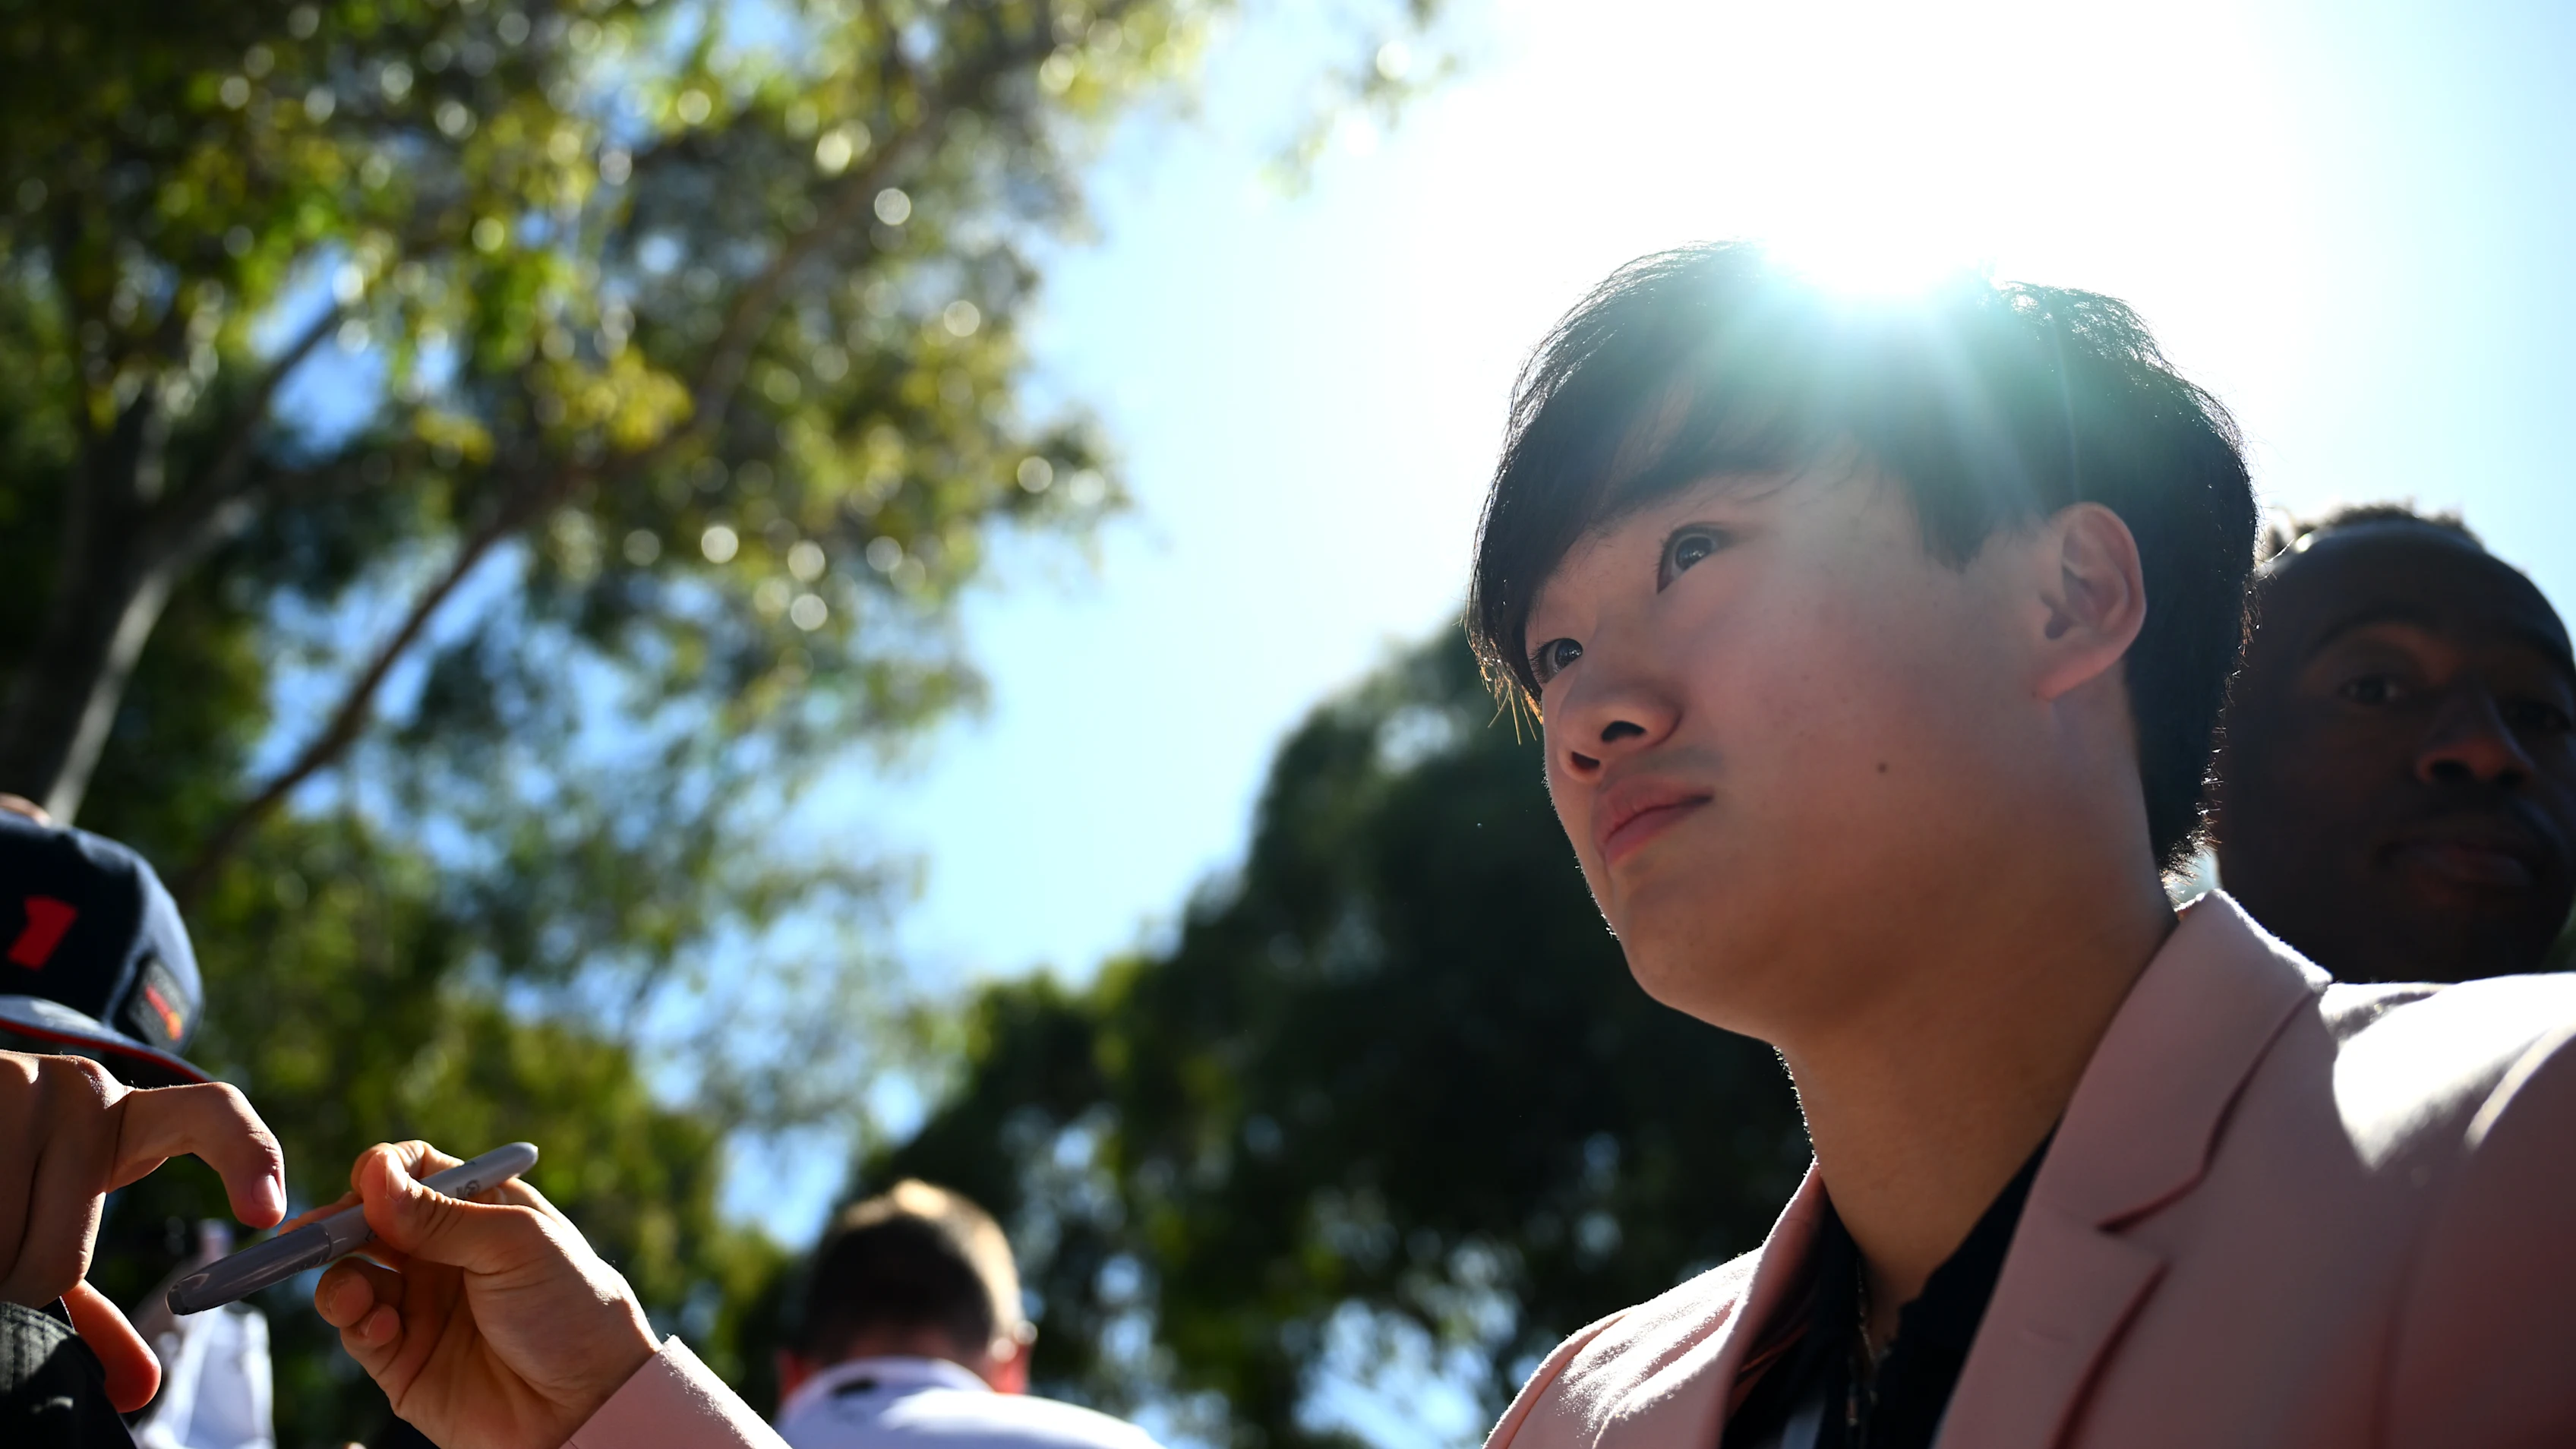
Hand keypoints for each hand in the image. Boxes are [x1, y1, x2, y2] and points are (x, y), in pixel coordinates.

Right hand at [0, 1050, 285, 1409]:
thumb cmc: (20, 1182)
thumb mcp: (65, 1227)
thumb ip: (100, 1307)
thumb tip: (139, 1391)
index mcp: (131, 1116)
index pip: (214, 1115)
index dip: (250, 1158)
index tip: (269, 1215)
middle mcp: (84, 1090)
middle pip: (60, 1256)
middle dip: (22, 1282)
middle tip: (9, 1255)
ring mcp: (21, 1087)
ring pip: (3, 1249)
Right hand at [314, 1141, 659, 1448]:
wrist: (587, 1404)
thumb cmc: (571, 1309)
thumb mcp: (515, 1246)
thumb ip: (441, 1216)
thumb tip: (374, 1176)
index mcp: (482, 1210)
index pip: (416, 1171)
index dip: (384, 1171)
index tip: (367, 1181)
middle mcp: (446, 1253)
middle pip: (368, 1222)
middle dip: (336, 1224)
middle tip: (308, 1235)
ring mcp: (421, 1305)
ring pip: (350, 1275)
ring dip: (339, 1278)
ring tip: (357, 1296)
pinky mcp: (403, 1358)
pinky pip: (356, 1328)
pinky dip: (355, 1322)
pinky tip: (384, 1330)